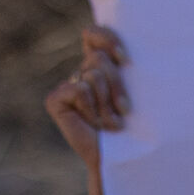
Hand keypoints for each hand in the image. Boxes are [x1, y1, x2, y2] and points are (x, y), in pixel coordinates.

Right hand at [47, 27, 130, 175]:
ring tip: (113, 123)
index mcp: (101, 66)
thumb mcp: (138, 93)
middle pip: (99, 58)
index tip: (126, 60)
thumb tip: (124, 54)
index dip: (106, 39)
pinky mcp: (55, 100)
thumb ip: (127, 68)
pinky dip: (91, 109)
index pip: (93, 34)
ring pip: (92, 76)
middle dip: (117, 85)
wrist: (123, 160)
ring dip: (108, 104)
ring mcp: (68, 86)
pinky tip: (94, 125)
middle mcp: (82, 73)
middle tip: (126, 110)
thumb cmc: (138, 128)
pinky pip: (79, 90)